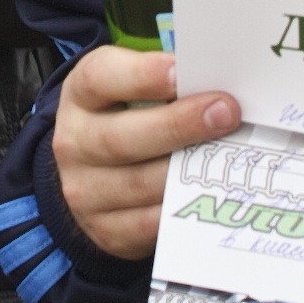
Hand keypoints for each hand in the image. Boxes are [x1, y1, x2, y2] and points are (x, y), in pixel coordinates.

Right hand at [50, 45, 238, 261]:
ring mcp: (86, 192)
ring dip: (188, 170)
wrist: (93, 179)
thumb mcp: (130, 91)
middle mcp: (74, 143)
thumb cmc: (125, 122)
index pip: (100, 79)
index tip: (183, 71)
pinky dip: (183, 209)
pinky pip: (149, 225)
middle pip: (120, 138)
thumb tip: (221, 84)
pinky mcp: (107, 231)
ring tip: (228, 156)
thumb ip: (169, 85)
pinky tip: (213, 194)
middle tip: (226, 113)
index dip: (141, 76)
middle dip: (178, 125)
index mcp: (81, 96)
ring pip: (138, 184)